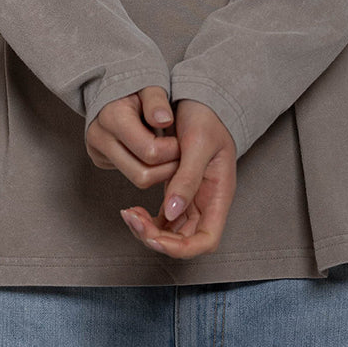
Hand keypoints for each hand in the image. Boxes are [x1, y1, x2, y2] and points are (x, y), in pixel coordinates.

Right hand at [85, 85, 181, 190]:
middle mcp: (99, 137)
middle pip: (143, 175)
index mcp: (113, 117)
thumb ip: (157, 101)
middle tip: (180, 152)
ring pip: (137, 179)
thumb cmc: (136, 84)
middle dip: (168, 168)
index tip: (182, 140)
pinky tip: (153, 149)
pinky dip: (147, 166)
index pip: (150, 152)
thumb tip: (164, 120)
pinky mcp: (101, 159)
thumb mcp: (150, 84)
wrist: (111, 86)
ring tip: (169, 150)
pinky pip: (130, 173)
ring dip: (159, 170)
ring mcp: (97, 151)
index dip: (173, 151)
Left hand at [119, 99, 236, 259]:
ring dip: (148, 231)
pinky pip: (163, 218)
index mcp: (219, 194)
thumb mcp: (198, 143)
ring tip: (129, 214)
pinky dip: (147, 220)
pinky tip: (133, 211)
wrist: (199, 99)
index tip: (154, 237)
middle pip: (185, 241)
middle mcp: (206, 202)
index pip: (206, 239)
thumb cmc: (206, 117)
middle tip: (132, 219)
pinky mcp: (177, 192)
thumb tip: (171, 212)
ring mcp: (192, 199)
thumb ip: (187, 178)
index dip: (181, 247)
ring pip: (171, 232)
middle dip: (157, 239)